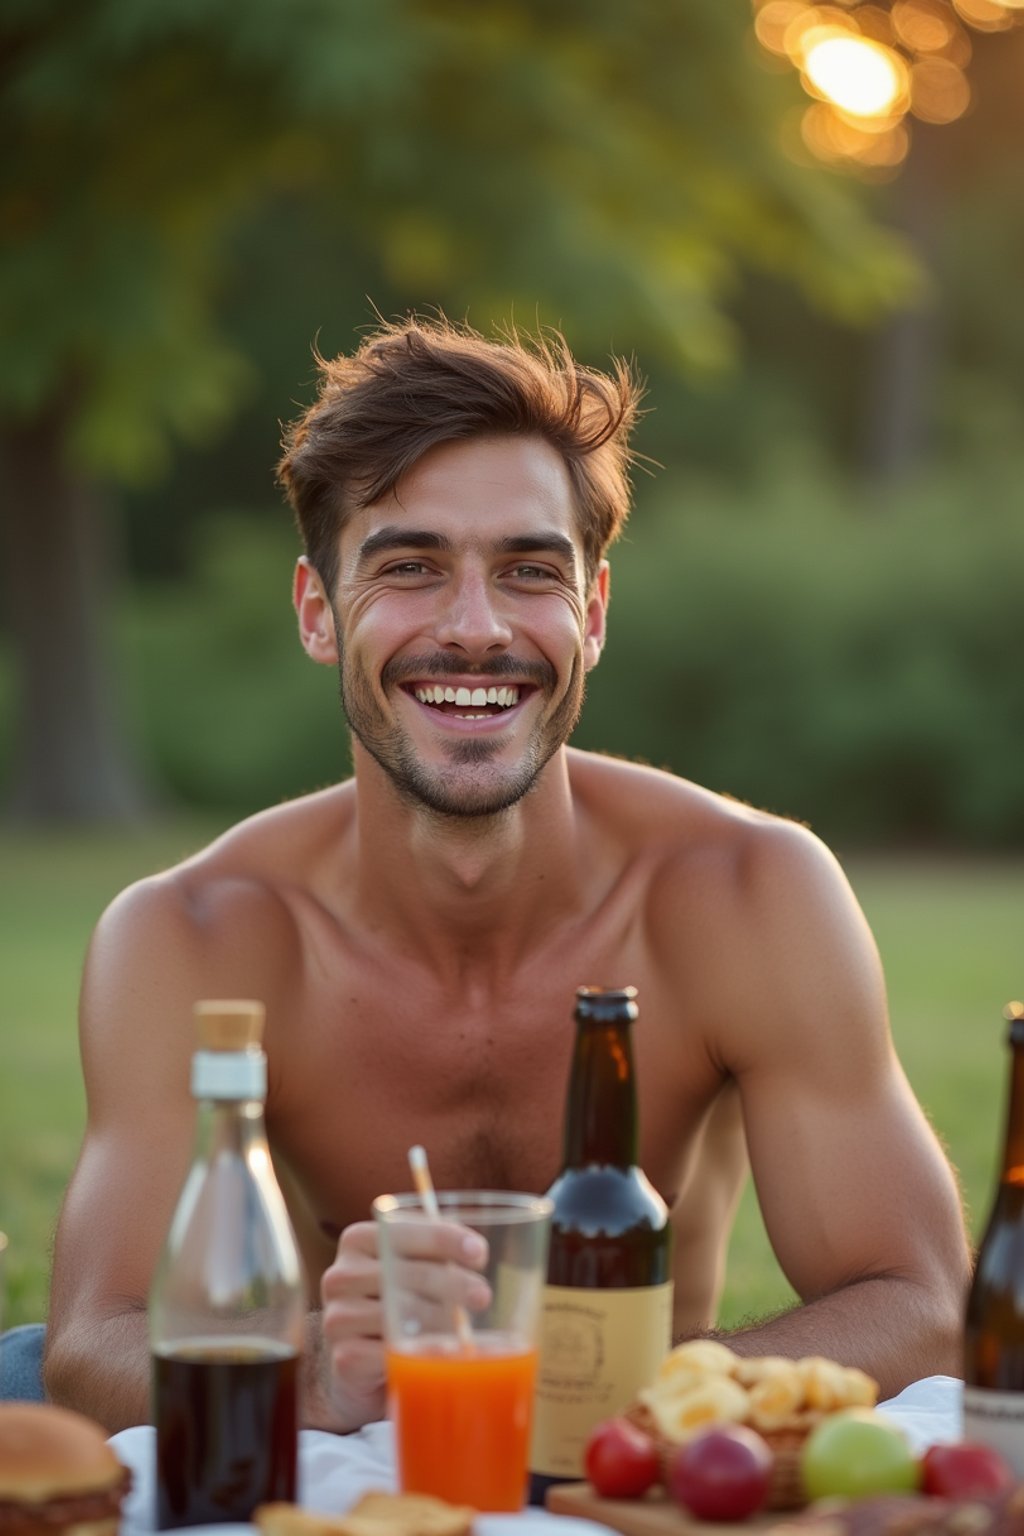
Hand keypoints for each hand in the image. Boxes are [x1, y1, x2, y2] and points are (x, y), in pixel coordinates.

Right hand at [318, 1218, 489, 1431]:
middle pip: (405, 1274)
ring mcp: (338, 1317)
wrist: (363, 1362)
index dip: (444, 1238)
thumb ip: (436, 1253)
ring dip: (440, 1323)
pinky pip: (388, 1354)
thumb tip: (477, 1250)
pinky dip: (421, 1355)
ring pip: (398, 1315)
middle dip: (452, 1283)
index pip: (402, 1230)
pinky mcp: (344, 1358)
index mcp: (358, 1240)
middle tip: (483, 1296)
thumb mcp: (413, 1269)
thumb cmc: (399, 1302)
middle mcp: (341, 1274)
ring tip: (467, 1330)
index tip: (479, 1253)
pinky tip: (444, 1356)